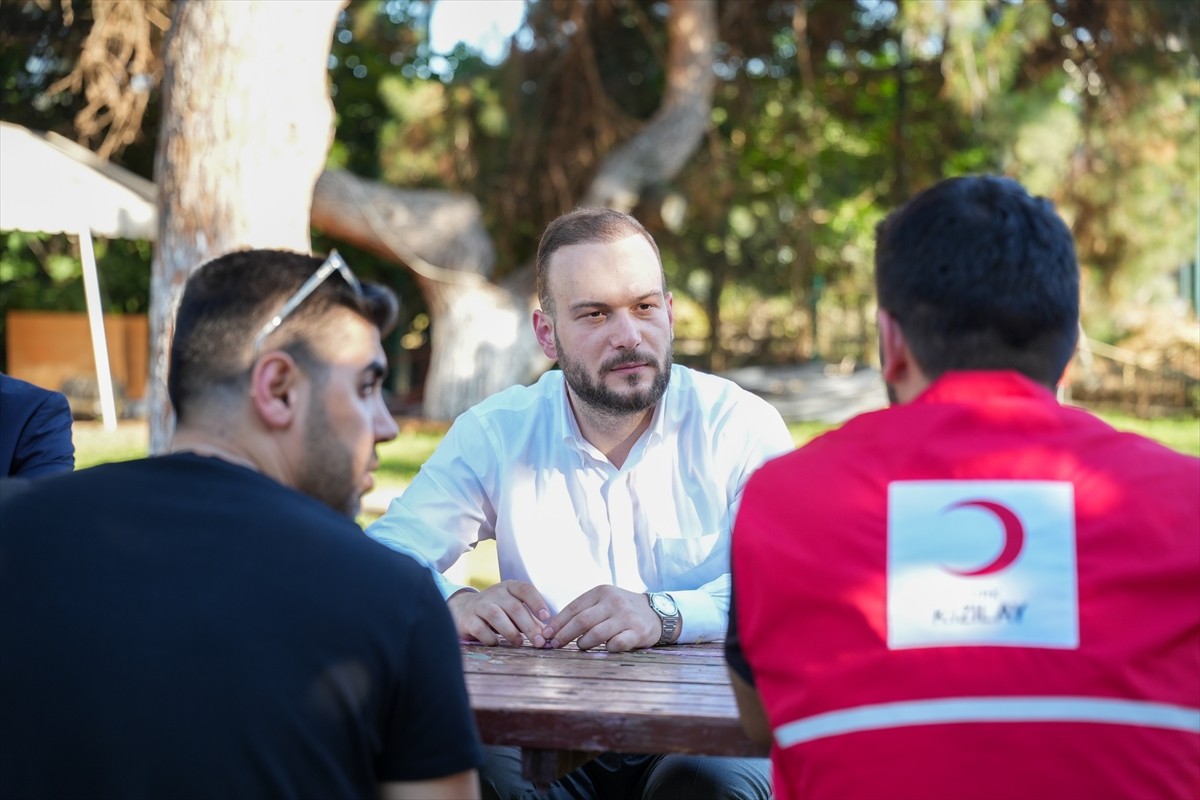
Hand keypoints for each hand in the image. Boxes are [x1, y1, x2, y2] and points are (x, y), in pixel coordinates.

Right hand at [448, 581, 550, 647]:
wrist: (463, 609)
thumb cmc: (496, 610)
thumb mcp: (513, 609)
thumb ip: (530, 619)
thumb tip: (548, 635)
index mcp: (509, 587)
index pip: (525, 590)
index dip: (537, 602)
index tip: (547, 617)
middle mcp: (494, 593)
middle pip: (514, 607)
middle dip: (528, 625)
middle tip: (539, 641)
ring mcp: (479, 605)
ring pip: (496, 615)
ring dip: (510, 631)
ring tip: (519, 643)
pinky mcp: (467, 619)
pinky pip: (479, 628)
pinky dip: (490, 638)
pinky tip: (497, 644)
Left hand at [543, 585, 660, 652]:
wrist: (656, 612)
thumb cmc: (621, 609)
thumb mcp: (604, 601)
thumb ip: (584, 610)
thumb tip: (553, 629)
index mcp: (601, 592)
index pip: (574, 608)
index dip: (557, 623)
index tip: (545, 635)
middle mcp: (613, 602)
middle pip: (582, 621)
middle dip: (564, 635)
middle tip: (555, 645)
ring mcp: (626, 616)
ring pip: (596, 634)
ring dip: (583, 644)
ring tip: (581, 646)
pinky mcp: (637, 632)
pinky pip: (616, 644)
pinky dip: (607, 648)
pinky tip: (606, 648)